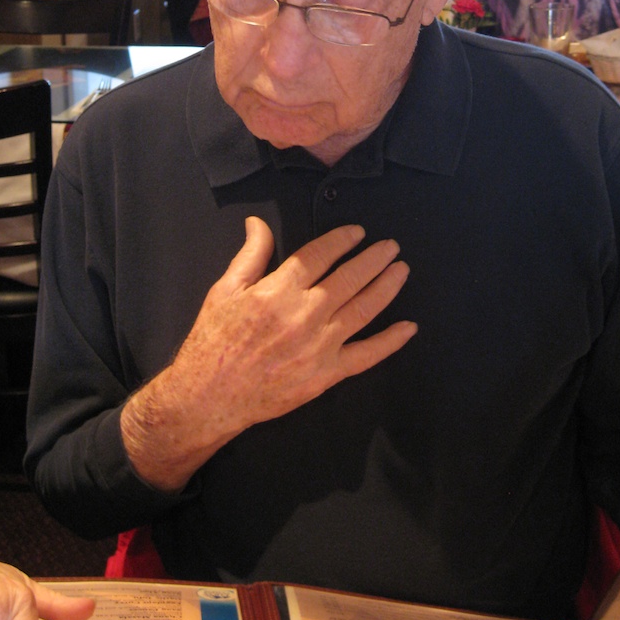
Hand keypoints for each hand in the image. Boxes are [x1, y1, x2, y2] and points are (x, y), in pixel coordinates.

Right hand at [121, 218, 416, 490]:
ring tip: (401, 271)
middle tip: (391, 247)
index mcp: (279, 289)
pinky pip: (366, 355)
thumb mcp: (225, 289)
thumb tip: (257, 223)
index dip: (342, 240)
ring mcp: (320, 345)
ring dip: (387, 287)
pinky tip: (408, 328)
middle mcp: (305, 314)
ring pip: (364, 310)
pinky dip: (390, 341)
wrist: (210, 396)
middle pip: (350, 278)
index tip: (358, 232)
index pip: (320, 255)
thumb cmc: (214, 340)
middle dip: (374, 259)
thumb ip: (250, 255)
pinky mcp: (327, 374)